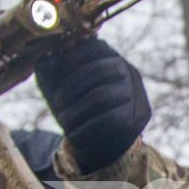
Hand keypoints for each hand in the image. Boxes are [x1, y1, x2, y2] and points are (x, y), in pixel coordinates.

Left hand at [35, 38, 150, 171]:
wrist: (99, 142)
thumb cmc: (74, 105)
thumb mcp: (57, 85)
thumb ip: (49, 69)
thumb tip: (48, 60)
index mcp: (110, 56)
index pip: (94, 47)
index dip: (73, 56)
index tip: (53, 68)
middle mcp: (128, 70)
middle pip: (99, 70)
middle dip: (73, 87)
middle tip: (56, 103)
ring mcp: (137, 92)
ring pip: (103, 96)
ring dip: (77, 109)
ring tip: (62, 119)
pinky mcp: (139, 116)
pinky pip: (111, 119)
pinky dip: (87, 127)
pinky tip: (72, 134)